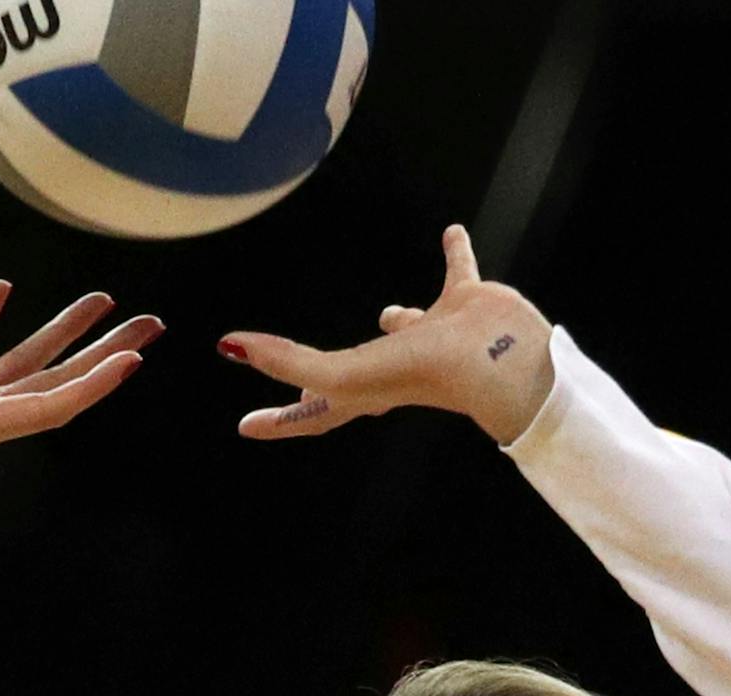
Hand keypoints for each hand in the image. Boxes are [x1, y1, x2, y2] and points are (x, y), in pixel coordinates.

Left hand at [218, 224, 554, 446]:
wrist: (499, 360)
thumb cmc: (424, 375)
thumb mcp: (341, 373)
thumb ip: (286, 362)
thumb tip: (231, 346)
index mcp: (364, 392)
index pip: (308, 411)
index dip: (277, 420)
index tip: (245, 427)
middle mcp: (394, 366)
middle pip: (348, 374)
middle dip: (323, 378)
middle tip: (302, 373)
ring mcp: (432, 334)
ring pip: (403, 325)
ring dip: (395, 317)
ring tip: (385, 309)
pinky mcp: (464, 301)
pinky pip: (455, 269)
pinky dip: (455, 252)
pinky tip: (451, 233)